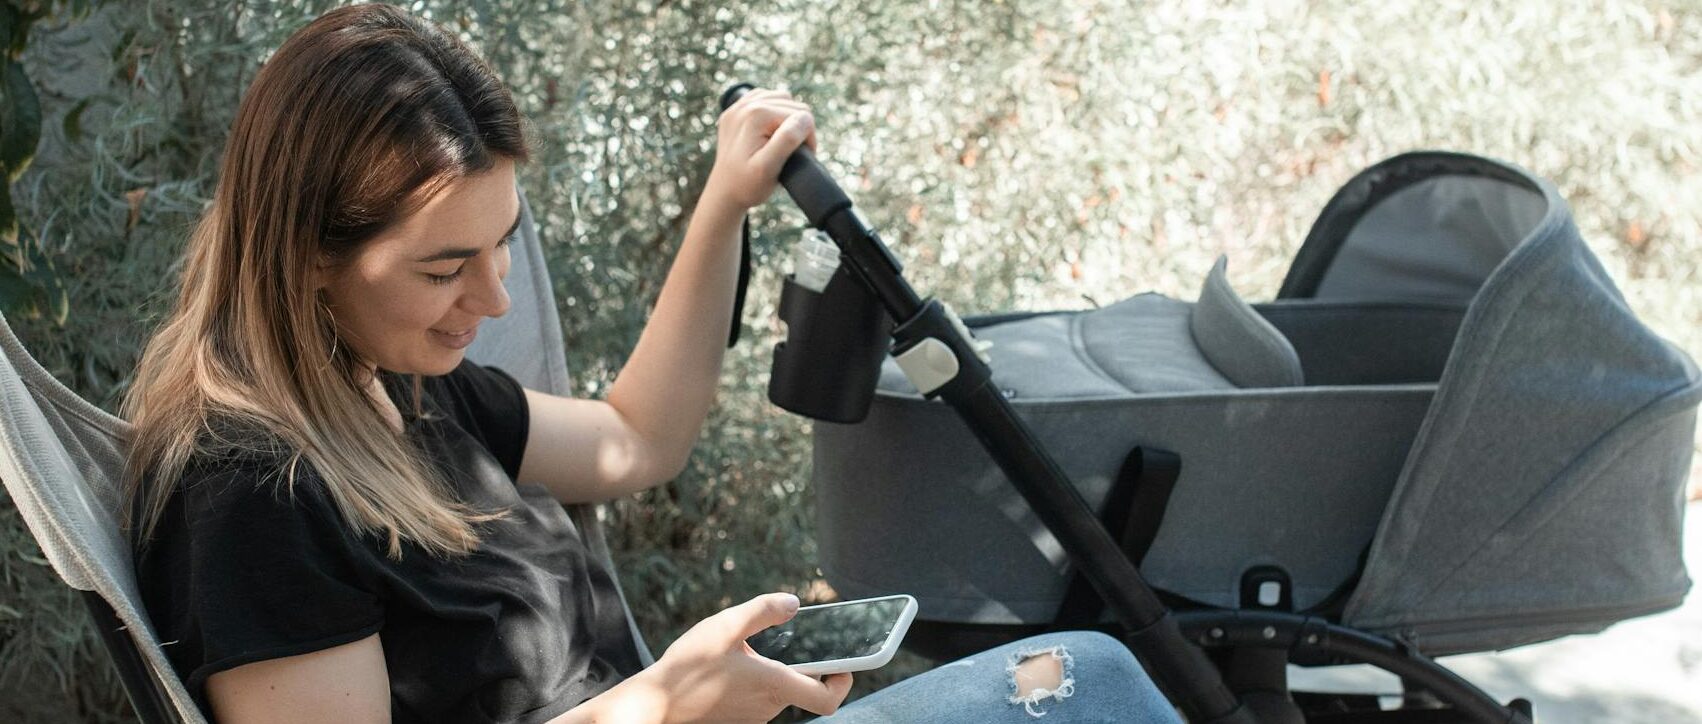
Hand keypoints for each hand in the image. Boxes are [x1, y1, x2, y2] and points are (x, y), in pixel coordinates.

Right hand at [641, 593, 852, 722]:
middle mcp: (768, 708)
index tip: (844, 663)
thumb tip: (794, 603)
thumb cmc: (686, 666)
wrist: (653, 704)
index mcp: (773, 685)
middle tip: (787, 639)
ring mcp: (751, 718)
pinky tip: (730, 666)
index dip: (844, 681)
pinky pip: (757, 699)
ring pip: (777, 692)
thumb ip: (762, 611)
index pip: (827, 698)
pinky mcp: (736, 720)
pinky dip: (755, 682)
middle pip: (801, 687)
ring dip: (772, 671)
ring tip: (746, 650)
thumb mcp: (724, 626)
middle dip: (799, 662)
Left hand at [704, 89, 817, 211]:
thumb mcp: (769, 167)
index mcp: (757, 114)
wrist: (724, 193)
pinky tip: (770, 131)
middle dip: (798, 128)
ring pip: (782, 99)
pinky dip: (773, 112)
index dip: (807, 138)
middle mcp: (746, 104)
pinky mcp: (735, 111)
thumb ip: (787, 140)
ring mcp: (738, 106)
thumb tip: (804, 118)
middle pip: (793, 105)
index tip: (799, 158)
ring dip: (787, 119)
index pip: (802, 114)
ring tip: (781, 143)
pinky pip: (765, 99)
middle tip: (791, 154)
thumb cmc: (747, 185)